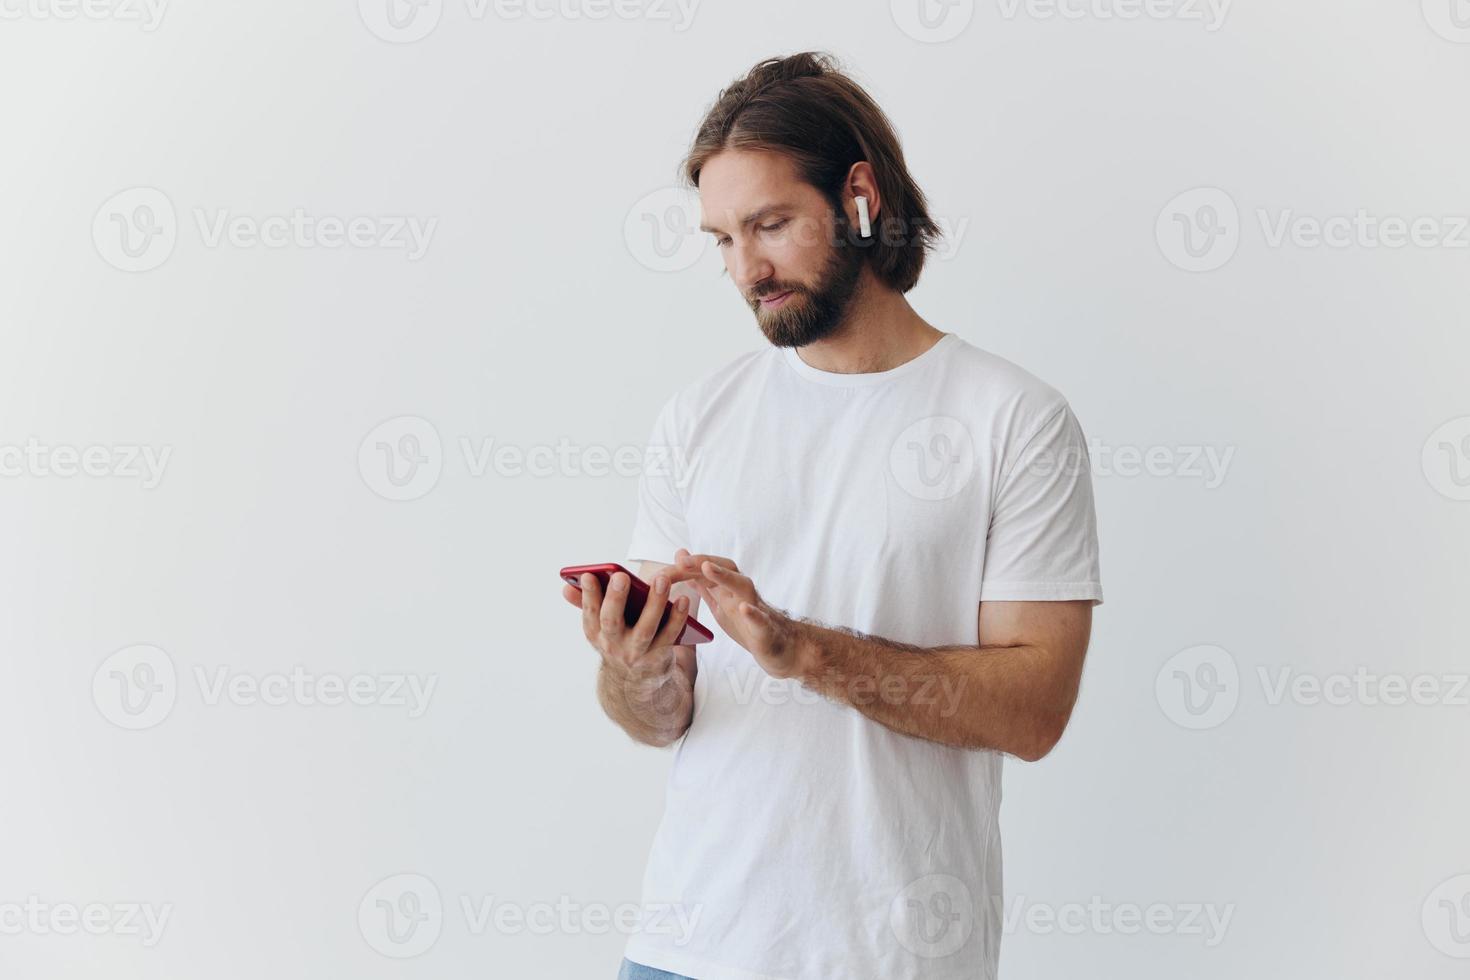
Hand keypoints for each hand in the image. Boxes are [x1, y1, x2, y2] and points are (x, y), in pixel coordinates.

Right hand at [561, 570, 692, 679]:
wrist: (636, 682)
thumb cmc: (617, 640)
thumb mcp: (598, 628)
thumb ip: (585, 604)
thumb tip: (566, 586)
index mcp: (595, 634)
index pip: (590, 613)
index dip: (587, 595)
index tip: (589, 575)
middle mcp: (613, 645)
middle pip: (612, 622)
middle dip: (615, 598)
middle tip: (621, 576)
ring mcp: (636, 652)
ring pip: (645, 628)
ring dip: (654, 603)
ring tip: (661, 579)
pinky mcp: (659, 656)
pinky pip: (670, 636)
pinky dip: (677, 617)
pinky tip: (682, 599)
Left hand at [666, 550, 809, 679]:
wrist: (781, 649)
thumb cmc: (748, 625)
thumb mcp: (720, 603)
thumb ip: (702, 583)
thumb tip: (682, 558)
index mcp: (728, 589)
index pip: (705, 570)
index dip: (684, 568)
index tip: (661, 570)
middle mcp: (741, 593)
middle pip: (724, 569)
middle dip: (702, 562)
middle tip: (681, 562)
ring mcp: (756, 608)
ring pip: (743, 586)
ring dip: (726, 576)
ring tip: (708, 569)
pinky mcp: (766, 629)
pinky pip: (761, 619)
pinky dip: (753, 612)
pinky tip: (743, 608)